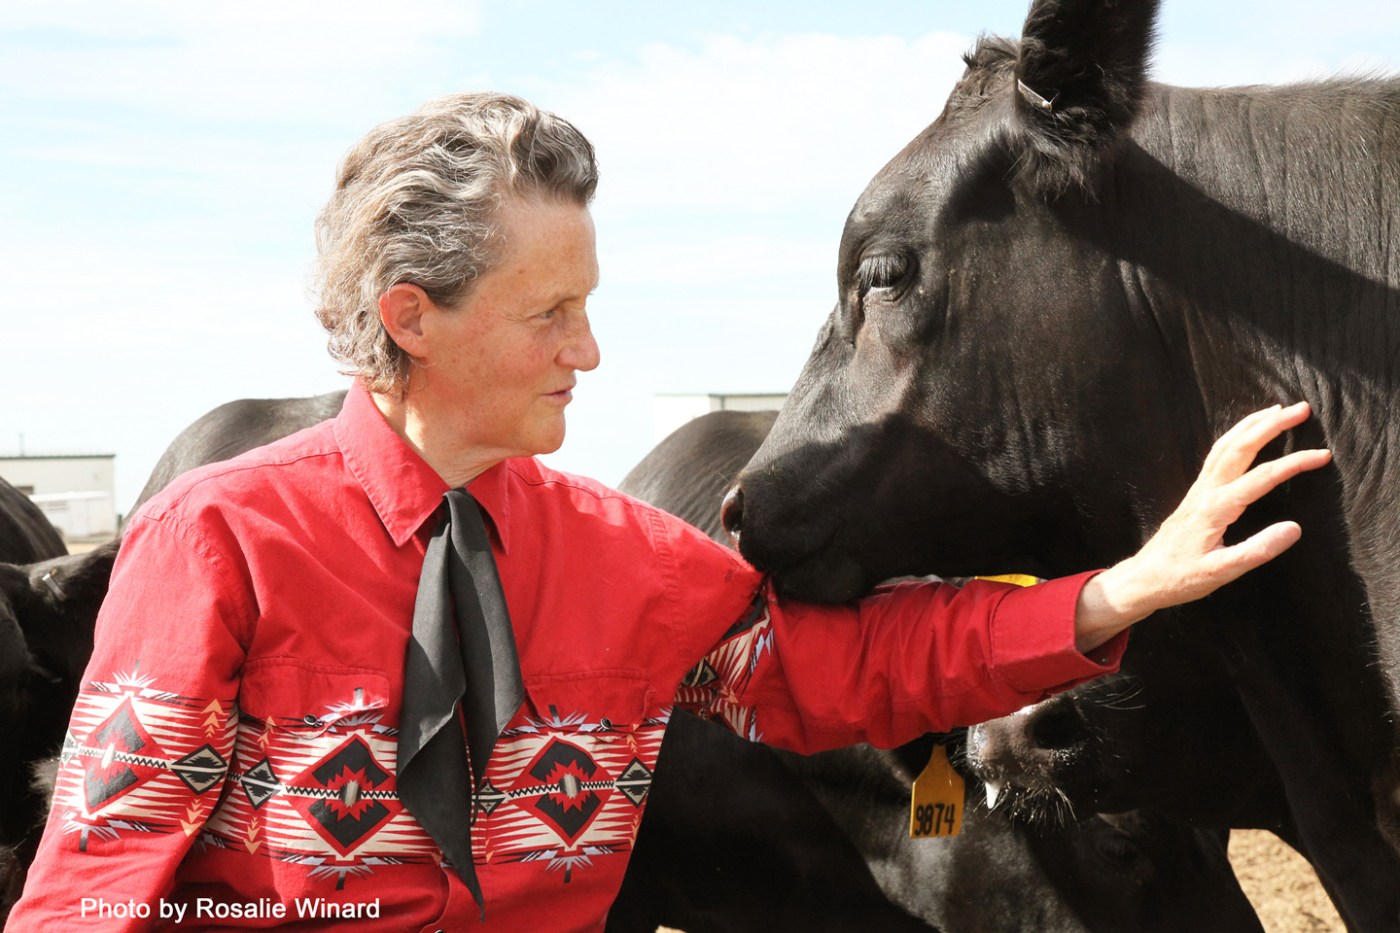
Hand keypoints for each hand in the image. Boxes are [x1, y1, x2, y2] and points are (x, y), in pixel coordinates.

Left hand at [1075, 401, 1331, 651]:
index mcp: (1216, 508)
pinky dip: (1235, 437)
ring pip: (1225, 445)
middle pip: (1240, 447)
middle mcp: (1206, 491)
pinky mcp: (1196, 493)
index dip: (1294, 463)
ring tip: (1277, 409)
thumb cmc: (1181, 578)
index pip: (1262, 477)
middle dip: (1272, 425)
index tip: (1322, 455)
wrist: (1145, 578)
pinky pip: (1217, 455)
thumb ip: (1257, 550)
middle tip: (1302, 408)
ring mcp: (1198, 489)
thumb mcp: (1222, 572)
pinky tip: (1245, 434)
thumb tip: (1294, 528)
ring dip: (1252, 424)